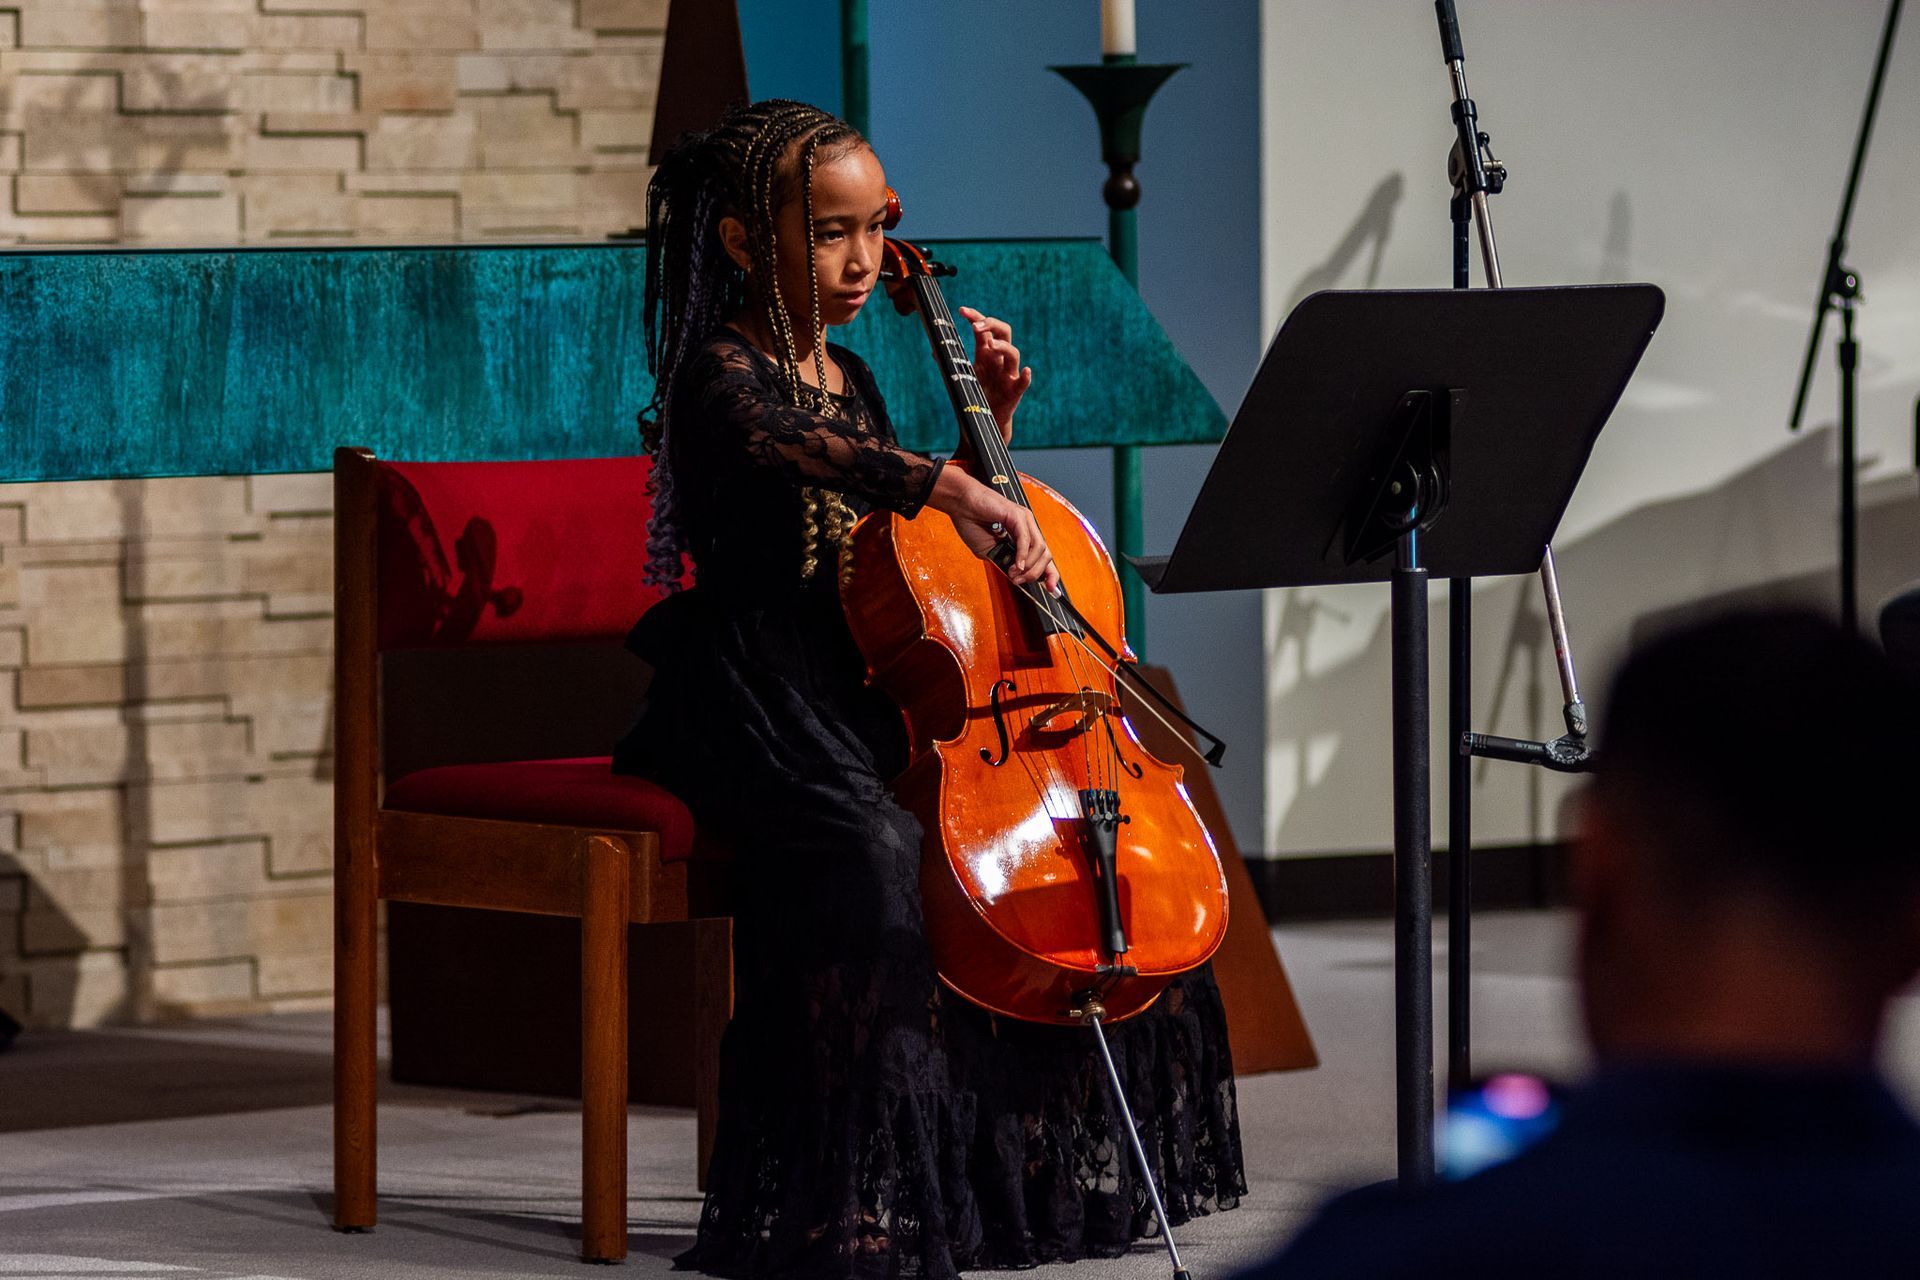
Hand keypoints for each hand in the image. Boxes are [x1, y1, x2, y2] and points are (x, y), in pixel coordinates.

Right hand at [929, 467, 1059, 592]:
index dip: (1050, 574)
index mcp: (1024, 535)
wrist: (961, 505)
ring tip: (1013, 573)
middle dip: (1035, 574)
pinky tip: (1016, 565)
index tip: (1051, 589)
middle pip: (1046, 555)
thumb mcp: (989, 552)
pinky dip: (1022, 555)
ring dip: (1028, 567)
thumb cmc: (972, 523)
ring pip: (1039, 548)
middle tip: (1018, 581)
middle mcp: (1028, 527)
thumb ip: (1004, 562)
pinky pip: (1025, 539)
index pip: (1044, 556)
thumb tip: (1016, 575)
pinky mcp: (1017, 515)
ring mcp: (1025, 520)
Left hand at [960, 306, 1030, 441]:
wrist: (984, 420)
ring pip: (1013, 353)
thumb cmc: (974, 394)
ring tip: (990, 345)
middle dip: (991, 324)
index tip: (962, 310)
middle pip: (1004, 332)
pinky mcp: (1015, 391)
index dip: (976, 316)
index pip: (985, 328)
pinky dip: (1026, 377)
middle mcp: (999, 360)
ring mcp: (1008, 374)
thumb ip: (950, 361)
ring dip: (1003, 346)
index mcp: (986, 353)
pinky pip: (1024, 383)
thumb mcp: (961, 376)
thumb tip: (935, 349)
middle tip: (975, 327)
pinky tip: (1026, 371)